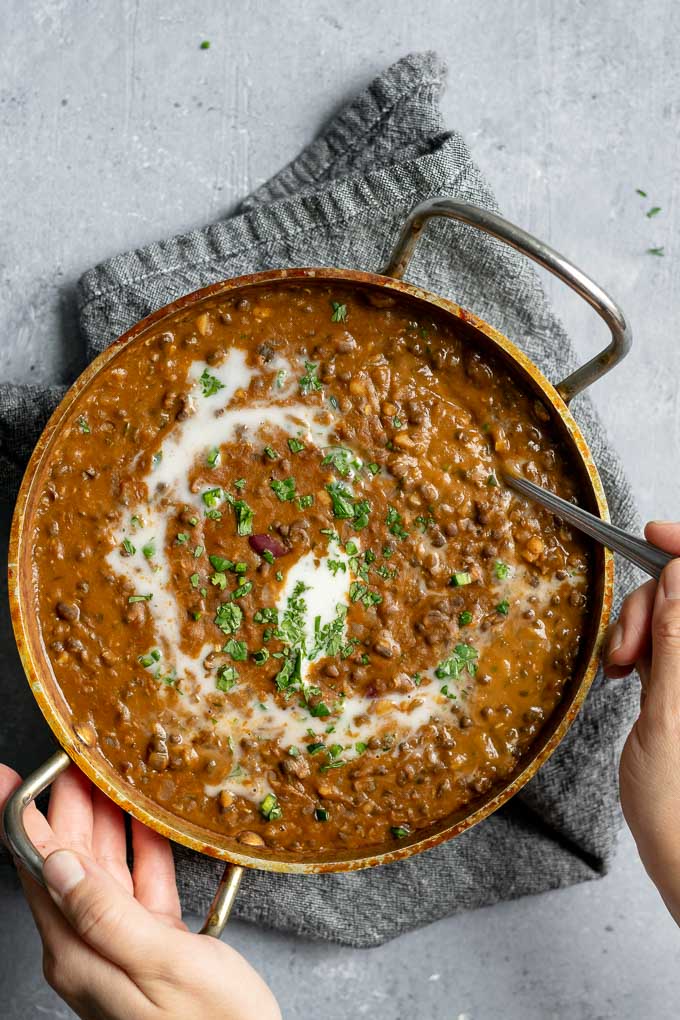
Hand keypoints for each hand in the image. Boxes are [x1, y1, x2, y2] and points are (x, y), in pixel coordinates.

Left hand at [0, 764, 280, 1019]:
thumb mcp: (160, 967)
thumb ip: (105, 913)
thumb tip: (58, 861)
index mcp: (78, 951)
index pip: (36, 867)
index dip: (20, 815)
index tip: (6, 775)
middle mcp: (90, 945)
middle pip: (69, 858)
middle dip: (67, 802)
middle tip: (73, 753)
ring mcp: (121, 943)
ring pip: (106, 864)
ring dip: (108, 816)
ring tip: (109, 771)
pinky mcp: (154, 944)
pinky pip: (142, 883)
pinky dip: (146, 846)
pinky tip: (151, 818)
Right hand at [604, 521, 679, 923]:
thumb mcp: (672, 718)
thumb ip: (679, 641)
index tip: (651, 535)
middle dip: (650, 601)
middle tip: (623, 649)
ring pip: (674, 615)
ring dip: (640, 626)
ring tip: (619, 667)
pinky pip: (665, 641)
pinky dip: (640, 645)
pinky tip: (624, 670)